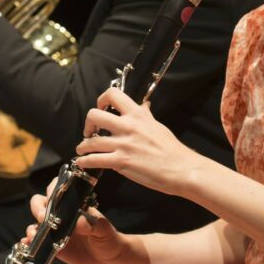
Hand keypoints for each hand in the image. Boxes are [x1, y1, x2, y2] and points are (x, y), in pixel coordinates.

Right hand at [20, 177, 136, 263]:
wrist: (108, 260)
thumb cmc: (108, 240)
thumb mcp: (104, 230)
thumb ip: (93, 224)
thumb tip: (79, 220)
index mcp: (74, 203)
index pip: (59, 188)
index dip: (53, 190)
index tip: (53, 200)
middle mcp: (61, 213)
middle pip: (41, 202)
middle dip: (38, 208)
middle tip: (43, 218)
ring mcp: (54, 228)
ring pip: (35, 221)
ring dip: (32, 226)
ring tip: (34, 234)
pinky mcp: (50, 243)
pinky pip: (35, 239)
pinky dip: (28, 239)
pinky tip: (27, 242)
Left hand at [76, 87, 203, 197]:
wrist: (181, 168)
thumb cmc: (172, 149)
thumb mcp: (157, 125)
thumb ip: (145, 115)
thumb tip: (143, 105)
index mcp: (138, 114)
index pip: (113, 94)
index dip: (101, 99)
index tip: (100, 108)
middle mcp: (128, 126)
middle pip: (94, 115)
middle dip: (87, 123)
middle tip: (89, 131)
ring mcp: (123, 144)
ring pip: (91, 141)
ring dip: (82, 146)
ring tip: (81, 149)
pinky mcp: (121, 161)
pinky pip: (95, 160)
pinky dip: (85, 161)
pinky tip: (83, 162)